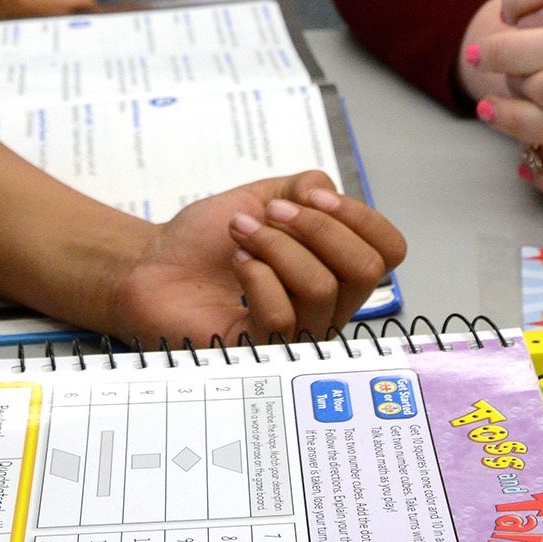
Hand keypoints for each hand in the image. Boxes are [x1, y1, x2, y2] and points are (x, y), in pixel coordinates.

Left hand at [104, 171, 407, 343]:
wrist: (153, 264)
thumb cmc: (206, 241)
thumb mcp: (262, 198)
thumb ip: (304, 189)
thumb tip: (326, 194)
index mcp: (335, 267)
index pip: (389, 251)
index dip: (361, 217)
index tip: (311, 197)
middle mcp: (327, 306)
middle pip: (366, 269)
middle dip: (317, 227)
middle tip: (271, 214)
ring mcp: (298, 334)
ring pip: (322, 287)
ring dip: (275, 244)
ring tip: (240, 233)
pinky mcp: (262, 352)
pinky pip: (283, 316)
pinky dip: (257, 274)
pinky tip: (236, 263)